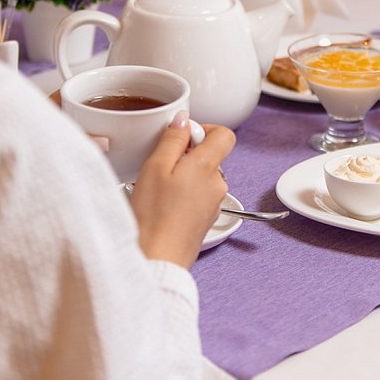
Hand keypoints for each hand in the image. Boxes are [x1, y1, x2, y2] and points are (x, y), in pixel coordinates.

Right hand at [130, 111, 233, 268]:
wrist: (158, 259)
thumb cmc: (154, 216)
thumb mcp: (155, 167)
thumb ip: (173, 139)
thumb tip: (184, 120)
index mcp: (208, 167)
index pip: (225, 135)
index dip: (204, 129)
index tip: (183, 136)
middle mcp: (217, 184)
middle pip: (211, 156)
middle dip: (188, 154)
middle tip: (162, 164)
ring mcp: (214, 203)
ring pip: (203, 177)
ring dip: (184, 175)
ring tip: (159, 188)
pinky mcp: (206, 219)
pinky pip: (199, 196)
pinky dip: (184, 194)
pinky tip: (163, 205)